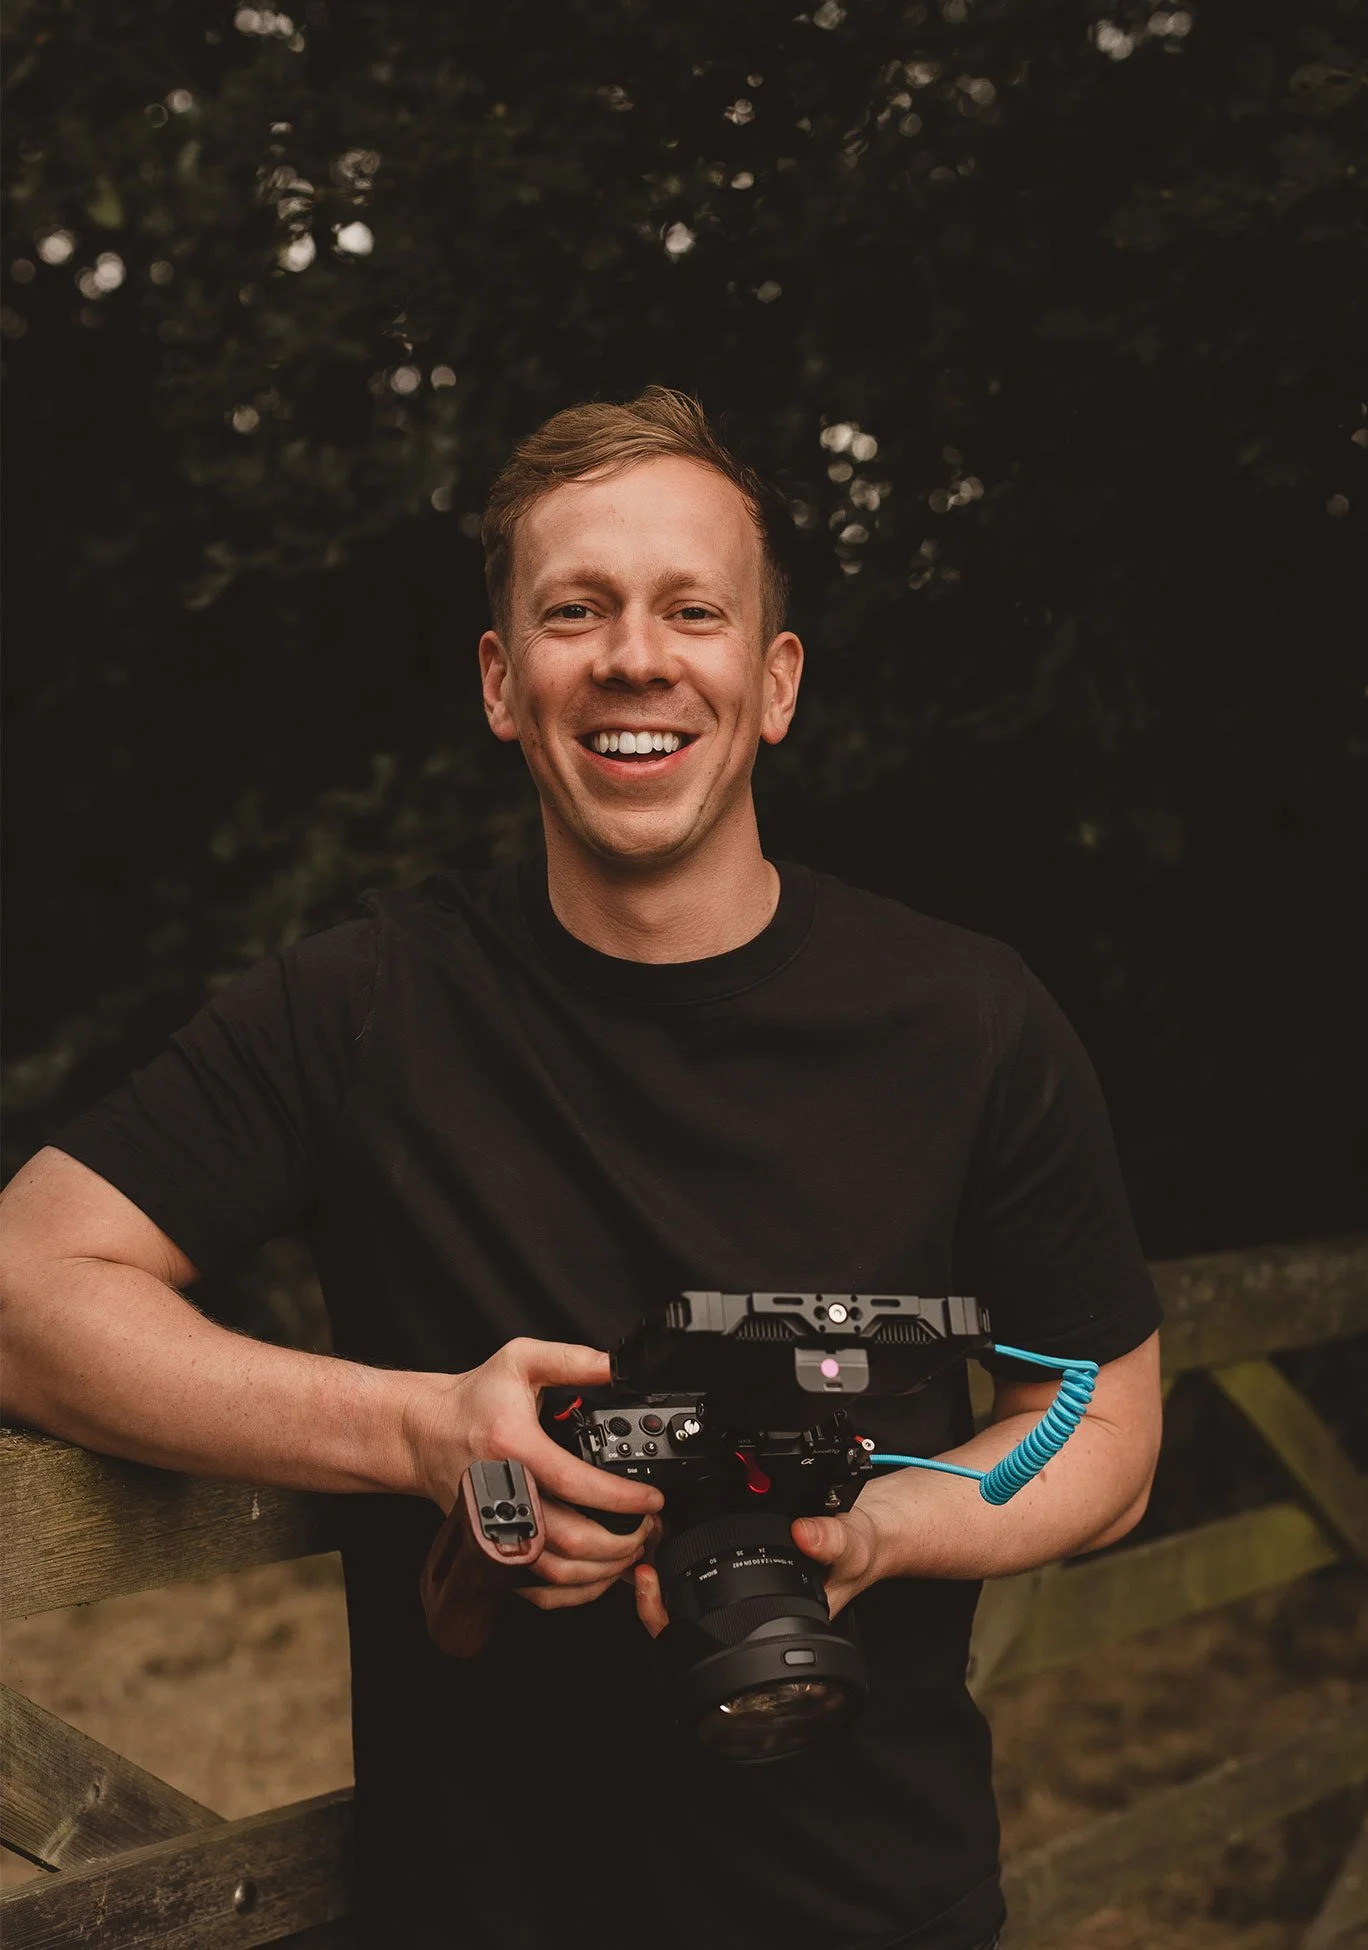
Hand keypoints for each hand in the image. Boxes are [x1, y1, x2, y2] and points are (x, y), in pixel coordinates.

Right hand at [402, 1337, 662, 1611]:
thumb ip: (571, 1360)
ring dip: (603, 1569)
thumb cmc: (473, 1401)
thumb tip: (616, 1367)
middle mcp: (504, 1495)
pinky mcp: (493, 1549)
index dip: (621, 1497)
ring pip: (555, 1573)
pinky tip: (597, 1574)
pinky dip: (573, 1592)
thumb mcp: (520, 1360)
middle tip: (650, 1527)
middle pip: (570, 1541)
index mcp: (513, 1447)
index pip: (574, 1482)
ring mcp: (496, 1529)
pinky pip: (535, 1589)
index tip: (652, 1499)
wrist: (425, 1434)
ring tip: (633, 1549)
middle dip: (622, 1541)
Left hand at [631, 1494, 888, 1637]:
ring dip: (659, 1576)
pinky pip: (698, 1574)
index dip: (667, 1617)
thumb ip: (832, 1540)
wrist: (868, 1537)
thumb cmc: (858, 1555)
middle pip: (679, 1623)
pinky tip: (668, 1536)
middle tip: (640, 1560)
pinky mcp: (738, 1566)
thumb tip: (805, 1533)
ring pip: (682, 1600)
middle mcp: (747, 1616)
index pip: (705, 1637)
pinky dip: (677, 1559)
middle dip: (651, 1596)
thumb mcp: (852, 1546)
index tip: (651, 1582)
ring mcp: (739, 1595)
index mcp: (768, 1622)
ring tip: (647, 1543)